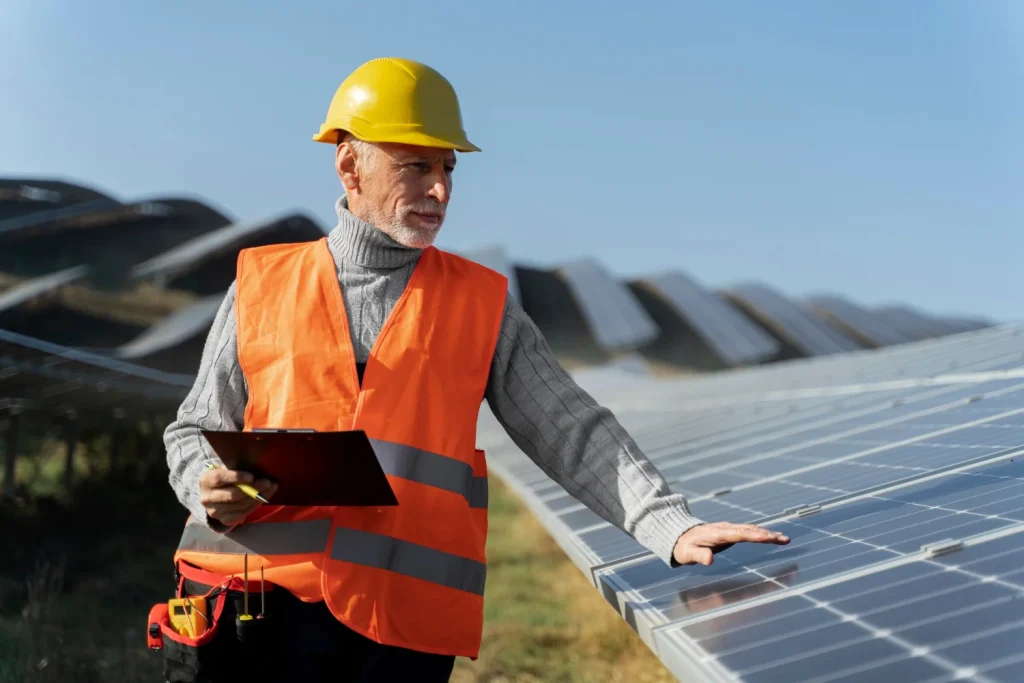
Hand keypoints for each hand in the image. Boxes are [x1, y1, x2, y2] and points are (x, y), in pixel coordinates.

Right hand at [199, 467, 275, 524]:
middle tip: (267, 482)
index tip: (251, 476)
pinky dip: (256, 505)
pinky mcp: (224, 520)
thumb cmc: (225, 477)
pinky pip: (243, 513)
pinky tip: (265, 497)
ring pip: (240, 505)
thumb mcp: (226, 469)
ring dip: (258, 497)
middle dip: (253, 489)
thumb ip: (236, 469)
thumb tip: (255, 468)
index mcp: (205, 481)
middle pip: (232, 495)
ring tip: (271, 488)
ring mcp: (215, 511)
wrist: (215, 494)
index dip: (236, 477)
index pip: (219, 478)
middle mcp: (207, 498)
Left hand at [672, 522, 789, 565]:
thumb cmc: (683, 547)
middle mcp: (725, 529)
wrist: (679, 536)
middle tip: (785, 539)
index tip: (768, 537)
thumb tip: (709, 559)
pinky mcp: (730, 531)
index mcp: (716, 534)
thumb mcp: (686, 554)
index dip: (754, 535)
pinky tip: (772, 536)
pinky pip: (748, 531)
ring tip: (784, 539)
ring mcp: (728, 529)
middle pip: (749, 530)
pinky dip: (761, 533)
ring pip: (751, 529)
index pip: (738, 534)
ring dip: (767, 533)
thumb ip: (698, 556)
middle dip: (767, 535)